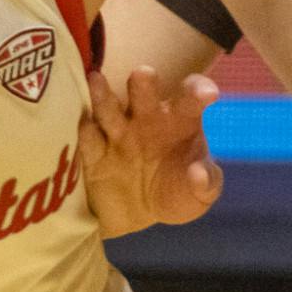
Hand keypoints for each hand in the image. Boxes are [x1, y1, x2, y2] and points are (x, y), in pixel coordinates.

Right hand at [78, 67, 224, 238]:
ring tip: (96, 80)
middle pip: (144, 93)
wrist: (141, 216)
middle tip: (143, 74)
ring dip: (103, 95)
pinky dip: (85, 130)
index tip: (208, 94)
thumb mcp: (199, 195)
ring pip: (110, 108)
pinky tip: (83, 123)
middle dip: (143, 84)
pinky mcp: (94, 151)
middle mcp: (147, 117)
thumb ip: (205, 184)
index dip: (197, 91)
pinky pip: (89, 138)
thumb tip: (198, 174)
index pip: (190, 97)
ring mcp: (118, 132)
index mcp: (181, 119)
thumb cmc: (177, 193)